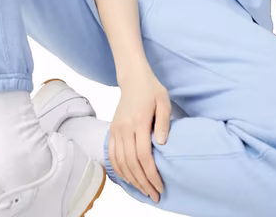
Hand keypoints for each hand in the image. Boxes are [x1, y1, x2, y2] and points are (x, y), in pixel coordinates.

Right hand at [107, 63, 170, 202]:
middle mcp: (124, 128)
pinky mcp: (111, 130)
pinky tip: (128, 179)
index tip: (160, 186)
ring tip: (144, 191)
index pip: (143, 155)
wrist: (133, 78)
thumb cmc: (151, 89)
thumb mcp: (164, 101)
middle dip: (143, 183)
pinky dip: (119, 170)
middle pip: (132, 163)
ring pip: (121, 162)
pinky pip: (112, 155)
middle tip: (154, 195)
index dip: (151, 174)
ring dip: (132, 180)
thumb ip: (164, 122)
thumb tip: (162, 143)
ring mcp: (116, 130)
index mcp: (139, 122)